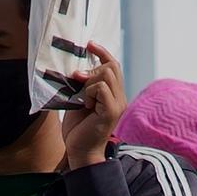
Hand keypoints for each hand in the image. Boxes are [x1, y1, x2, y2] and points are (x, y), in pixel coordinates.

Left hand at [59, 44, 124, 168]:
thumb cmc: (78, 128)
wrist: (80, 151)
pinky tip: (84, 104)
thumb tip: (78, 68)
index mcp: (113, 94)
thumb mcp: (79, 100)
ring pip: (106, 75)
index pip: (113, 65)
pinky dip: (89, 91)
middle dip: (92, 69)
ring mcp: (117, 104)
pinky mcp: (111, 111)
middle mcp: (119, 97)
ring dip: (88, 81)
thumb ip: (83, 85)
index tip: (90, 44)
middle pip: (111, 66)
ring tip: (81, 97)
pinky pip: (101, 88)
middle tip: (77, 79)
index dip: (102, 52)